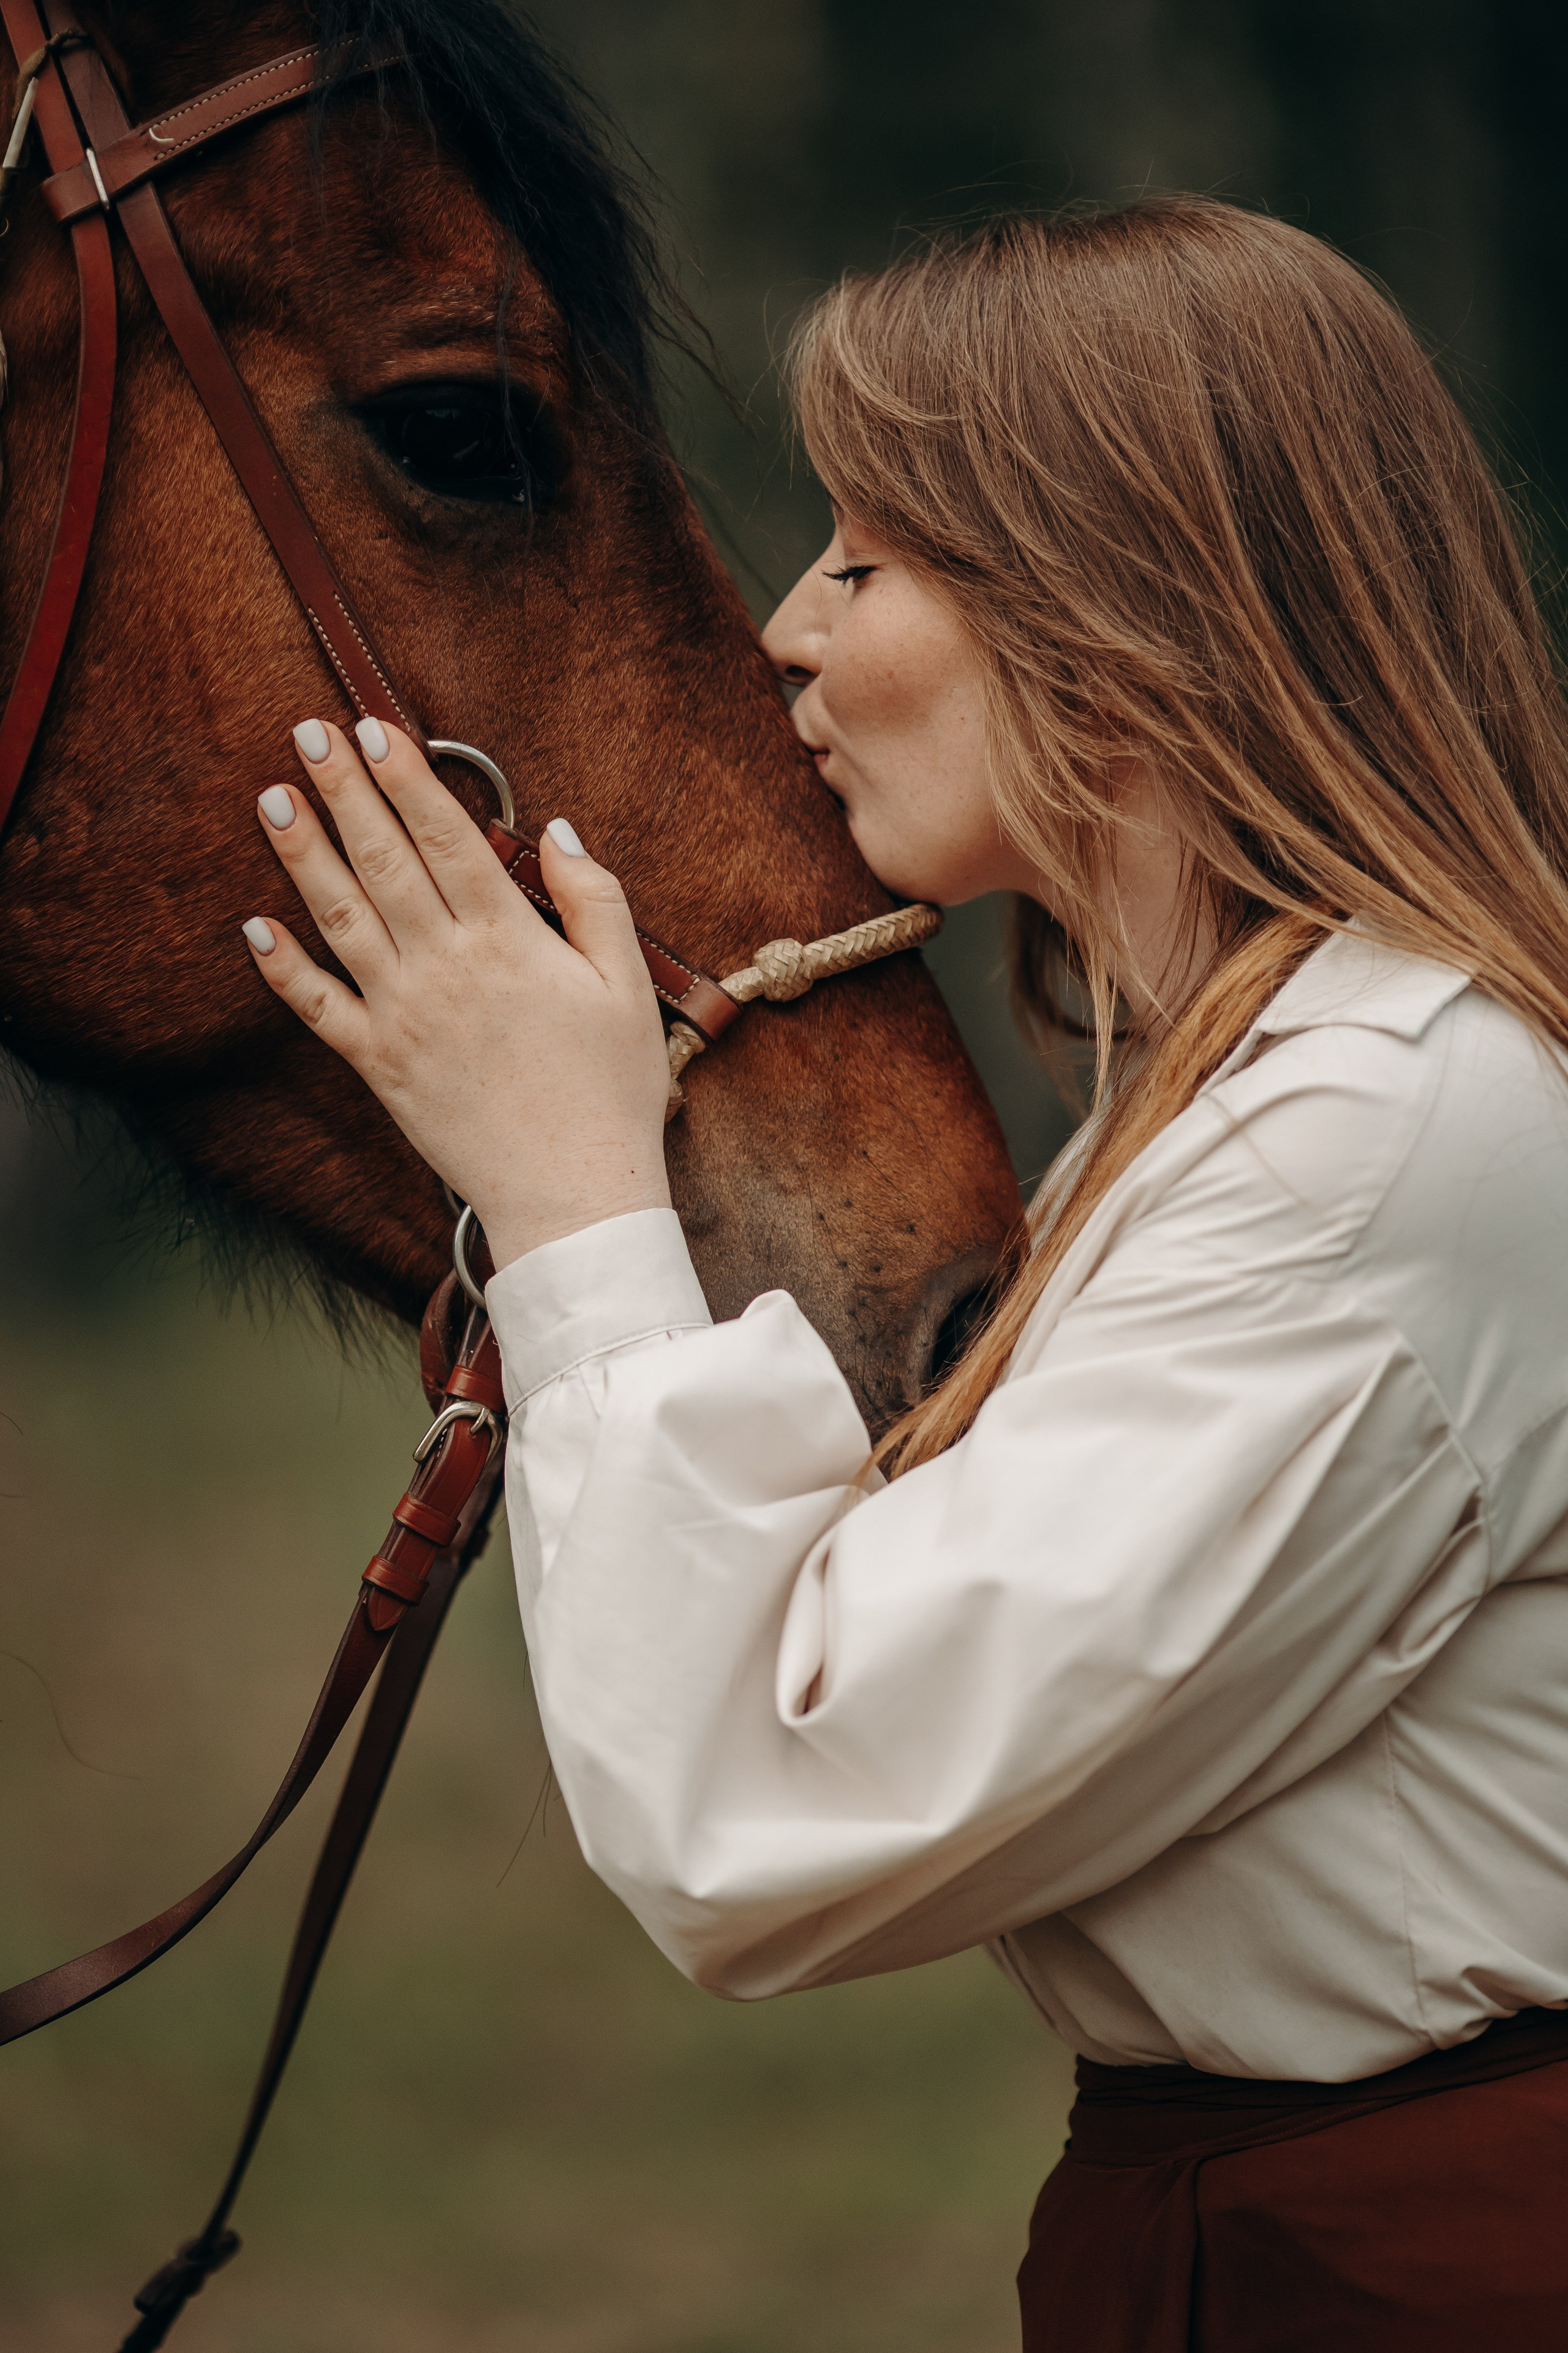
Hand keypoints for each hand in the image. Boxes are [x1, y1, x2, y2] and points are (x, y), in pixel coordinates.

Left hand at [241, 716, 671, 1271]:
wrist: (573, 1193)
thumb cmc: (611, 1091)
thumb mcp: (627, 986)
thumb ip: (596, 901)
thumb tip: (558, 832)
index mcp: (508, 941)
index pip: (446, 837)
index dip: (406, 777)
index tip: (375, 728)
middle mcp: (445, 967)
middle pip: (383, 859)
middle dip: (343, 790)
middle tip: (309, 732)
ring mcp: (403, 1015)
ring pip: (339, 917)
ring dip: (301, 853)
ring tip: (272, 797)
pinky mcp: (379, 1064)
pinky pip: (318, 1006)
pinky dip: (283, 966)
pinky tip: (254, 926)